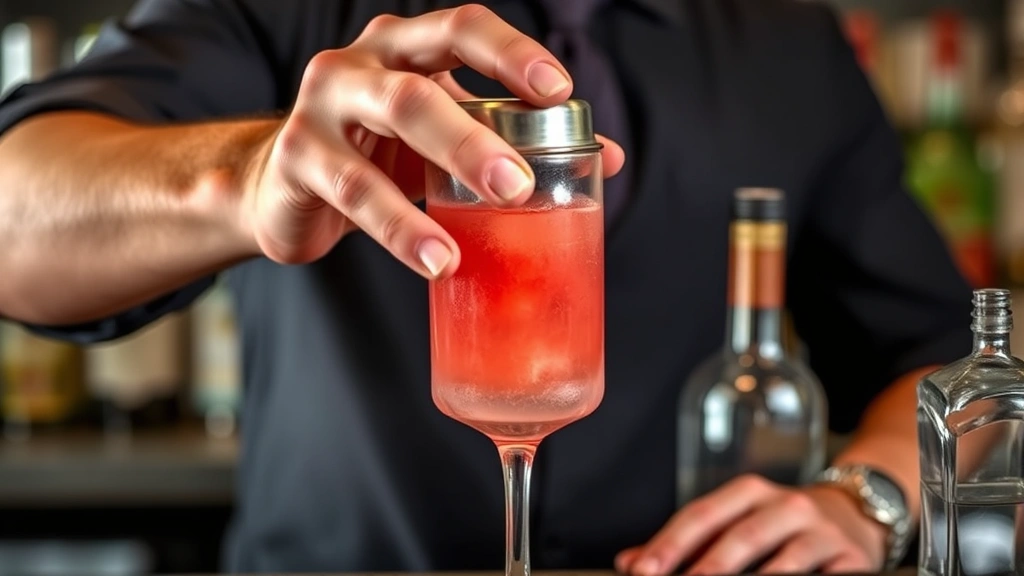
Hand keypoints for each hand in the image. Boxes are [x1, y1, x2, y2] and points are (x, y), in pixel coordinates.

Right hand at [241, 4, 624, 276]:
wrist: (287, 186)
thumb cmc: (380, 154)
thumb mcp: (447, 141)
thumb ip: (515, 141)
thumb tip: (607, 160)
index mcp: (406, 49)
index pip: (462, 29)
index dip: (511, 54)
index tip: (559, 89)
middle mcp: (359, 65)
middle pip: (421, 88)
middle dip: (477, 138)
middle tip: (520, 185)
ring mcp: (320, 108)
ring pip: (385, 131)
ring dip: (440, 179)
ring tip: (481, 230)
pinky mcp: (298, 159)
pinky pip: (353, 191)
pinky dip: (399, 228)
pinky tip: (436, 259)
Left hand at [615, 475, 888, 574]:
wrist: (859, 512)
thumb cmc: (784, 523)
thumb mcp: (736, 519)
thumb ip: (685, 542)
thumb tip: (630, 561)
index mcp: (749, 493)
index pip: (702, 515)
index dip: (670, 544)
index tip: (643, 569)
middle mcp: (786, 506)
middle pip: (740, 539)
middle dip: (706, 570)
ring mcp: (822, 533)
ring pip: (783, 565)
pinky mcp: (853, 560)